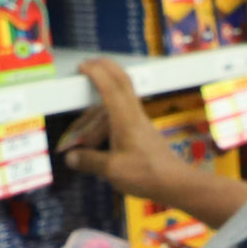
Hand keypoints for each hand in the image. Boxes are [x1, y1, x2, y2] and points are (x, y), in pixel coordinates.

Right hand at [59, 58, 189, 203]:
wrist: (176, 182)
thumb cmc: (146, 174)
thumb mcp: (113, 171)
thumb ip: (90, 161)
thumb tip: (70, 158)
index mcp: (125, 119)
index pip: (111, 86)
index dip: (96, 72)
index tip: (83, 66)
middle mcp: (134, 115)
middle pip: (122, 82)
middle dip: (105, 68)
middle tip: (88, 64)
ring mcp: (140, 122)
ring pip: (119, 102)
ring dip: (100, 106)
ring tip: (81, 129)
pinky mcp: (143, 132)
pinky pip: (122, 116)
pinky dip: (107, 119)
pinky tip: (97, 139)